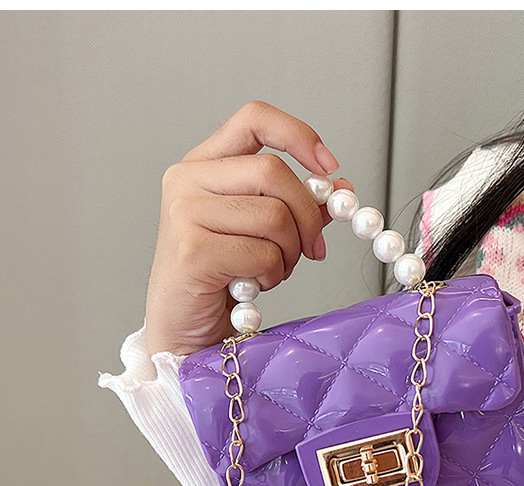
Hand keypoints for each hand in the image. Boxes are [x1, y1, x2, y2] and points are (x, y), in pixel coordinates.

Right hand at [144, 100, 352, 355]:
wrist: (183, 327)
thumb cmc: (220, 278)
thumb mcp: (262, 232)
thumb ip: (297, 205)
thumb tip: (340, 187)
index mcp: (204, 165)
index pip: (254, 119)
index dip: (298, 135)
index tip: (329, 167)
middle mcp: (187, 179)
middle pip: (274, 171)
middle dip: (307, 215)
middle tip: (312, 248)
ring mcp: (184, 212)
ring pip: (273, 215)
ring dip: (288, 252)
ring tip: (271, 270)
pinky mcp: (191, 250)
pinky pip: (261, 252)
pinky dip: (272, 273)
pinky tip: (254, 284)